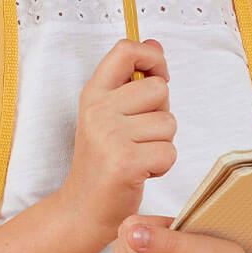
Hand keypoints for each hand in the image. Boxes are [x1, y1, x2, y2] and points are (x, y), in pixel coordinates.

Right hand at [58, 38, 175, 234]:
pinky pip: (169, 151)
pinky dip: (162, 165)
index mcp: (93, 93)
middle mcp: (97, 110)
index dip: (152, 57)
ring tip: (137, 155)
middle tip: (139, 135)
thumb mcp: (109, 113)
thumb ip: (131, 79)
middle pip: (159, 89)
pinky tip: (141, 171)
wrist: (82, 208)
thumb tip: (154, 44)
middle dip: (160, 113)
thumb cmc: (101, 160)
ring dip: (162, 143)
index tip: (157, 76)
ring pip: (168, 123)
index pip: (125, 50)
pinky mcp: (125, 161)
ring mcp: (110, 135)